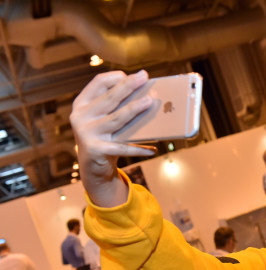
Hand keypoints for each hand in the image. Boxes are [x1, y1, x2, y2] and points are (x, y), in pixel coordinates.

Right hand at [70, 70, 156, 206]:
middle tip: (144, 77)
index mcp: (82, 104)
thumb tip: (145, 94)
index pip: (98, 83)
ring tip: (150, 102)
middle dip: (128, 86)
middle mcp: (81, 117)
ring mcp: (87, 133)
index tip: (133, 75)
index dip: (116, 77)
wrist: (92, 167)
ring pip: (117, 118)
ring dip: (135, 109)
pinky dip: (139, 149)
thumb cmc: (104, 137)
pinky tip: (152, 150)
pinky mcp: (96, 150)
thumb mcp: (104, 119)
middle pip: (109, 98)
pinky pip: (123, 148)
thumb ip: (115, 106)